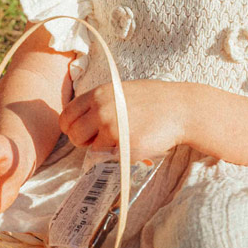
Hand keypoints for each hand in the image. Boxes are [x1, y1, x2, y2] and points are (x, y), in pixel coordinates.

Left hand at [61, 79, 190, 162]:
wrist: (180, 109)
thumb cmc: (152, 100)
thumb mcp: (120, 91)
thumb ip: (99, 103)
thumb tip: (81, 121)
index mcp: (98, 94)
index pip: (66, 115)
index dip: (70, 126)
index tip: (80, 131)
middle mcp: (101, 109)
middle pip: (73, 134)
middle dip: (82, 141)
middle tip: (98, 140)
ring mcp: (112, 127)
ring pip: (89, 148)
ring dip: (99, 148)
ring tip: (116, 141)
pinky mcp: (124, 145)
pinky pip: (109, 156)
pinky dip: (116, 154)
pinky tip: (131, 144)